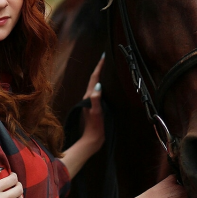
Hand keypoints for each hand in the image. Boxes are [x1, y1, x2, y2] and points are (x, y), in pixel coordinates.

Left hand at [59, 54, 105, 179]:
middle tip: (106, 58)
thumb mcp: (96, 113)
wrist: (92, 140)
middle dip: (100, 68)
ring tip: (107, 67)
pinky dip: (103, 85)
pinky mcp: (95, 107)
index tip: (103, 56)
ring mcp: (91, 102)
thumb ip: (96, 99)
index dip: (99, 67)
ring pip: (96, 85)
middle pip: (94, 79)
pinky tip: (108, 86)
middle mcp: (89, 98)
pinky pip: (99, 92)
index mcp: (89, 97)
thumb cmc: (94, 127)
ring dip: (101, 76)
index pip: (94, 79)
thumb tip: (99, 85)